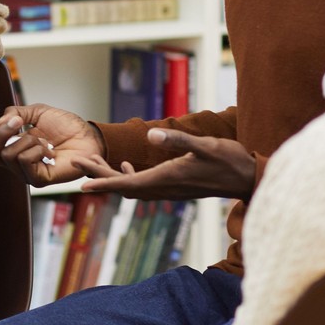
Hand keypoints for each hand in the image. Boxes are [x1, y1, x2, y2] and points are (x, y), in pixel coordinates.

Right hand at [0, 101, 103, 186]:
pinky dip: (37, 149)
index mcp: (10, 147)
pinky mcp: (37, 180)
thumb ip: (14, 115)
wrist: (89, 137)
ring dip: (29, 140)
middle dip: (2, 133)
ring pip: (10, 153)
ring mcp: (24, 173)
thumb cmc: (65, 126)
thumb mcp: (35, 112)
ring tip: (46, 142)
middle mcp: (14, 163)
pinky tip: (50, 150)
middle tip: (16, 123)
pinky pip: (25, 160)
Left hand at [79, 128, 256, 201]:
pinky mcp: (175, 185)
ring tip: (93, 162)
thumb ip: (178, 140)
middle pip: (124, 186)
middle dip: (99, 175)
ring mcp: (170, 188)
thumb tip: (150, 136)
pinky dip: (129, 177)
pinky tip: (125, 166)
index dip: (104, 183)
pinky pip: (144, 185)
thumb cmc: (230, 160)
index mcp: (167, 178)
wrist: (248, 177)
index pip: (128, 184)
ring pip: (132, 186)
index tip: (82, 184)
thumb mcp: (205, 145)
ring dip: (111, 176)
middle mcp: (165, 187)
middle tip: (77, 163)